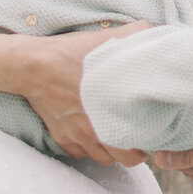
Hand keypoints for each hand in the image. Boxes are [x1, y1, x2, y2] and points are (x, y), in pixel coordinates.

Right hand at [17, 22, 150, 165]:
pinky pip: (78, 152)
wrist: (34, 64)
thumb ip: (137, 36)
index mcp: (112, 114)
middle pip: (122, 160)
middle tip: (137, 136)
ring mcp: (76, 136)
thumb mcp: (108, 39)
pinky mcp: (60, 136)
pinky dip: (86, 147)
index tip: (152, 132)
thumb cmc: (72, 53)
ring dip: (110, 150)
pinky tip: (91, 132)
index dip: (149, 143)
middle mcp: (95, 132)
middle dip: (132, 151)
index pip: (138, 150)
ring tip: (116, 135)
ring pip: (101, 158)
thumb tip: (157, 33)